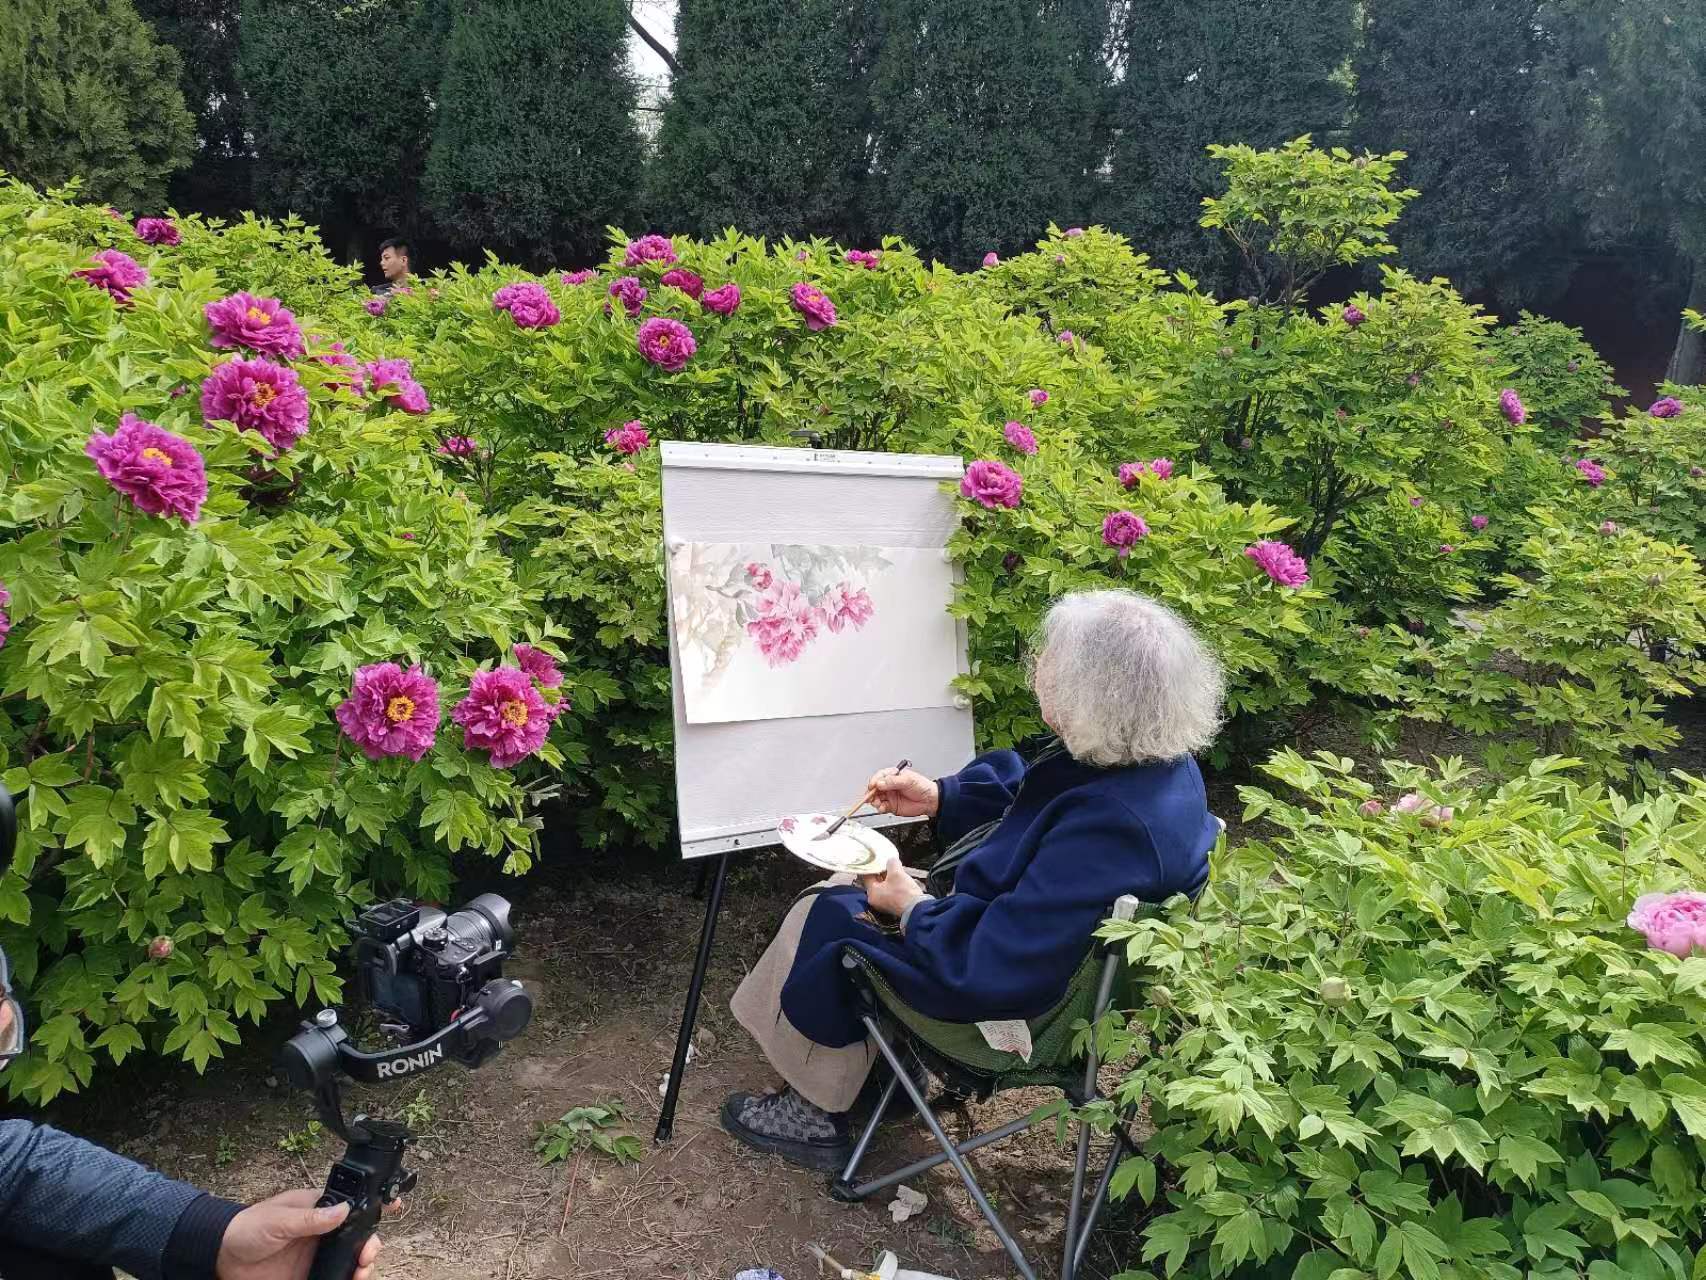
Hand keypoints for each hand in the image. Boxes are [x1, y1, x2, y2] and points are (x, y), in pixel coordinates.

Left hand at [217, 1190, 397, 1279]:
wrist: (221, 1258)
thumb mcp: (278, 1218)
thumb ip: (310, 1218)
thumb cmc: (247, 1227)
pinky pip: (333, 1279)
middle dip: (371, 1245)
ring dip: (362, 1266)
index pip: (353, 1205)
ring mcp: (317, 1257)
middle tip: (368, 1255)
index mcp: (318, 1210)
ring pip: (350, 1261)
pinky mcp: (308, 1277)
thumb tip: (343, 1210)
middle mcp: (322, 1233)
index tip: (395, 1207)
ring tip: (361, 1272)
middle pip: (359, 1238)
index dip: (376, 1206)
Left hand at [862, 857, 924, 917]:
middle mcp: (875, 900)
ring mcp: (884, 903)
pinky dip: (893, 885)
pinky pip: (889, 892)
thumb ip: (891, 863)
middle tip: (887, 862)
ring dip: (889, 878)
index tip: (876, 858)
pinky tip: (900, 879)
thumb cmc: (903, 891)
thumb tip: (891, 860)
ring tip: (895, 869)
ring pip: (883, 886)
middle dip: (882, 871)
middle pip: (875, 881)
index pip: (867, 876)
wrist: (917, 909)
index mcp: (872, 892)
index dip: (872, 865)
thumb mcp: (897, 873)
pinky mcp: (893, 905)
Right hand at [868, 767, 938, 817]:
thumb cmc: (922, 786)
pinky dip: (879, 808)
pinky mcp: (891, 806)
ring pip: (876, 798)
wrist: (930, 800)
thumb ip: (893, 781)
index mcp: (893, 776)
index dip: (874, 781)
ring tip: (877, 803)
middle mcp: (889, 786)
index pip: (879, 777)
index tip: (873, 786)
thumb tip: (880, 783)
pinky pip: (881, 807)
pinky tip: (882, 808)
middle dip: (871, 793)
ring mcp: (890, 796)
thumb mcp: (908, 780)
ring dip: (874, 801)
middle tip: (871, 796)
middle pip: (875, 788)